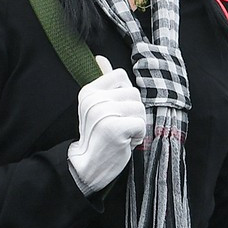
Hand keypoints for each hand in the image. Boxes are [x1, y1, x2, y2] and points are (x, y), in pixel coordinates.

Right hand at [68, 55, 145, 195]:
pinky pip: (141, 123)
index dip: (124, 94)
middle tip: (117, 126)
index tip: (113, 110)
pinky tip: (124, 142)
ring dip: (136, 124)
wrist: (85, 167)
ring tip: (121, 134)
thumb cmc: (96, 137)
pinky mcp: (115, 127)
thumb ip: (102, 83)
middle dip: (132, 111)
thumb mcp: (94, 105)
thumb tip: (101, 59)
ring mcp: (104, 112)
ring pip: (140, 107)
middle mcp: (94, 99)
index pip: (121, 75)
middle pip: (134, 92)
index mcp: (88, 91)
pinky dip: (137, 136)